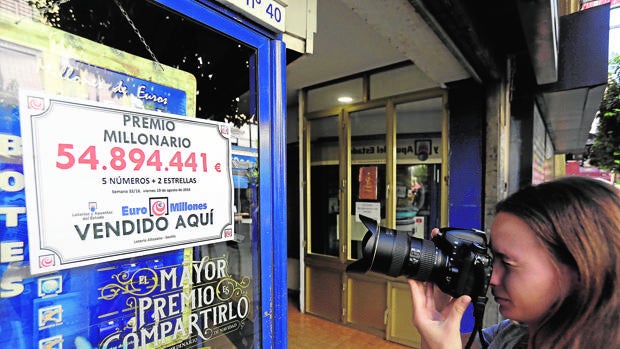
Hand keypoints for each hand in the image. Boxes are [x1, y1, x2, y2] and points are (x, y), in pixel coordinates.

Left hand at [407, 228, 471, 348]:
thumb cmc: (442, 348)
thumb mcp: (451, 327)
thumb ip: (457, 311)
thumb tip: (464, 297)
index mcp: (420, 315)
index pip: (415, 292)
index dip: (412, 280)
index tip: (411, 268)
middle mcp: (423, 314)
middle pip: (422, 292)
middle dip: (424, 279)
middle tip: (425, 265)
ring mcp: (430, 316)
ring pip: (431, 296)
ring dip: (434, 286)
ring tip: (436, 272)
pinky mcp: (439, 319)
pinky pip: (441, 303)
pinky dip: (445, 296)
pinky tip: (449, 289)